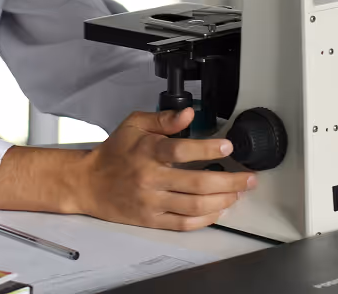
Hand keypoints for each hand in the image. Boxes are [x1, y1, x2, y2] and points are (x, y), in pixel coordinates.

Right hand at [75, 108, 255, 230]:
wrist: (89, 183)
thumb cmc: (113, 152)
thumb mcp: (134, 124)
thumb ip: (163, 119)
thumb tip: (188, 114)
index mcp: (147, 151)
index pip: (181, 150)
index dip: (207, 148)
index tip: (227, 146)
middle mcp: (151, 178)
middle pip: (197, 183)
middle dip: (230, 181)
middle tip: (248, 178)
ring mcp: (152, 201)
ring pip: (194, 205)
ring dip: (223, 201)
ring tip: (238, 193)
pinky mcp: (151, 219)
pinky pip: (184, 223)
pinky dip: (206, 219)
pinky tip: (218, 210)